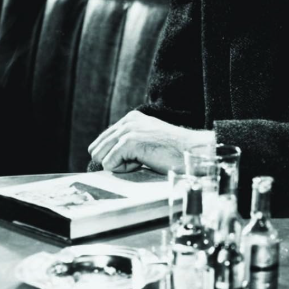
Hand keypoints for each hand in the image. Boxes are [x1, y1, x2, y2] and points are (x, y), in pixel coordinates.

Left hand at [88, 110, 214, 173]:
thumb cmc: (175, 151)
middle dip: (115, 161)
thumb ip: (128, 141)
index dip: (114, 157)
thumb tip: (105, 157)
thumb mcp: (148, 139)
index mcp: (130, 119)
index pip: (101, 141)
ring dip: (120, 165)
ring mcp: (128, 130)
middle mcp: (127, 121)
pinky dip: (126, 169)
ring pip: (100, 157)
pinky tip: (144, 161)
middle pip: (96, 149)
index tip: (138, 157)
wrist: (192, 152)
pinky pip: (109, 164)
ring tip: (143, 159)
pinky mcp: (129, 142)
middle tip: (140, 159)